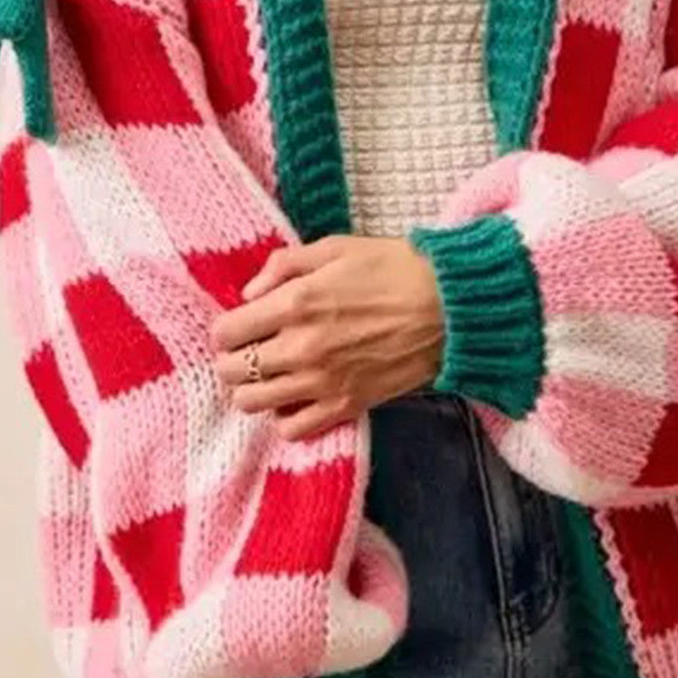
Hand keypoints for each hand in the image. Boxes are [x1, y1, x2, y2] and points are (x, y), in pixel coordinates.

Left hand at [209, 234, 443, 438]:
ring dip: (252, 391)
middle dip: (232, 360)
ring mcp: (322, 382)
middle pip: (232, 372)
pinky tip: (297, 398)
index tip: (239, 326)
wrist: (451, 308)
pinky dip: (286, 418)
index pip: (226, 332)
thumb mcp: (336, 247)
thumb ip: (284, 265)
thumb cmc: (395, 269)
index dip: (225, 330)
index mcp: (294, 303)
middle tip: (250, 351)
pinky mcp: (347, 405)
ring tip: (270, 376)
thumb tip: (250, 293)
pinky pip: (293, 430)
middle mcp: (301, 347)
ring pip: (253, 404)